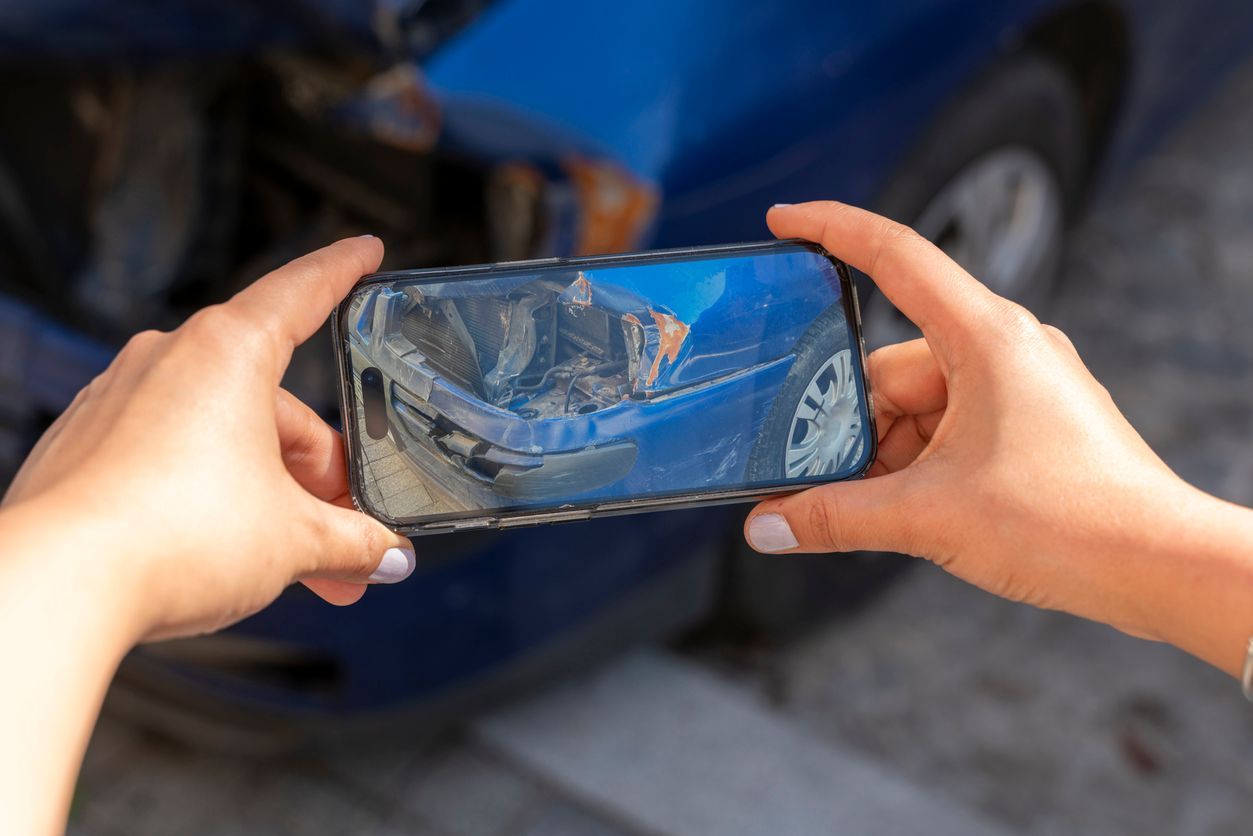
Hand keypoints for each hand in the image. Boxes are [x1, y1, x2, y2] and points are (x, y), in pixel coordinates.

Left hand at [2, 236, 414, 641]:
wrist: (59, 585)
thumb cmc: (172, 538)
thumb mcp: (295, 540)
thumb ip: (353, 541)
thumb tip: (384, 555)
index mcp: (227, 352)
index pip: (300, 293)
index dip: (341, 272)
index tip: (363, 251)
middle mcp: (167, 361)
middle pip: (273, 406)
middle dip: (316, 476)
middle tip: (346, 535)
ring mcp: (118, 402)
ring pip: (223, 440)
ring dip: (268, 498)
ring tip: (294, 566)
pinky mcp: (84, 448)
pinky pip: (169, 460)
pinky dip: (209, 499)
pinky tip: (227, 555)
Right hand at [745, 202, 1252, 672]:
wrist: (1161, 566)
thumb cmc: (1071, 522)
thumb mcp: (930, 515)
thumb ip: (836, 517)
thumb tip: (766, 527)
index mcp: (985, 336)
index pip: (894, 256)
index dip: (831, 228)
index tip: (782, 220)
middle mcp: (1004, 347)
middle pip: (891, 365)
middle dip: (849, 423)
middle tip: (814, 476)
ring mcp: (1019, 385)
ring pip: (917, 404)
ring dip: (883, 455)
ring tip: (871, 509)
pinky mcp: (1028, 423)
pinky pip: (948, 427)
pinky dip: (917, 465)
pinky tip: (906, 509)